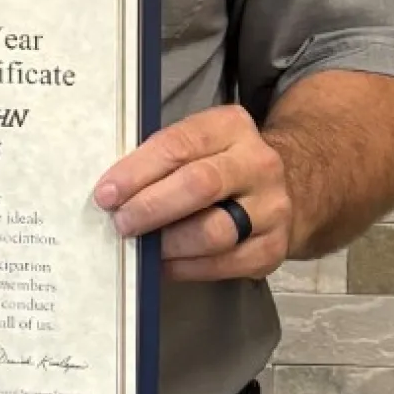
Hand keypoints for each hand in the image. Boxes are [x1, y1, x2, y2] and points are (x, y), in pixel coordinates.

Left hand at [92, 104, 292, 281]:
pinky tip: (164, 264)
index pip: (179, 145)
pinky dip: (186, 267)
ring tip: (142, 245)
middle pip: (199, 185)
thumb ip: (161, 158)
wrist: (286, 186)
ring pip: (214, 232)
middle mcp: (257, 164)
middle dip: (151, 207)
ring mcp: (271, 208)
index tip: (107, 193)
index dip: (137, 171)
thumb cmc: (221, 163)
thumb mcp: (198, 142)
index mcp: (231, 126)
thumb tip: (114, 191)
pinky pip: (223, 265)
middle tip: (122, 222)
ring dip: (168, 243)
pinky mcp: (273, 248)